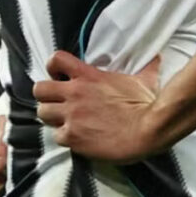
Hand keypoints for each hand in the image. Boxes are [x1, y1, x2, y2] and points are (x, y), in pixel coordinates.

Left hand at [35, 52, 164, 163]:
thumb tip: (156, 58)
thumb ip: (144, 67)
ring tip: (66, 122)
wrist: (149, 130)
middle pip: (39, 90)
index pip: (56, 60)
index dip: (53, 68)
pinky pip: (56, 136)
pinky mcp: (73, 136)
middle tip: (58, 103)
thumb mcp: (143, 79)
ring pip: (42, 113)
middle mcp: (74, 93)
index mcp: (88, 75)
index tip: (59, 77)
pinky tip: (78, 138)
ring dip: (52, 118)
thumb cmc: (146, 104)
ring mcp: (71, 115)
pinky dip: (65, 138)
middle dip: (46, 97)